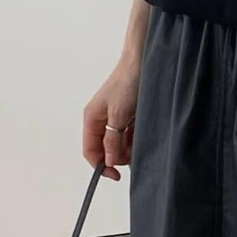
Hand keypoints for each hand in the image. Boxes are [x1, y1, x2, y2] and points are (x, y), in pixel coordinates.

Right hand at [82, 58, 140, 181]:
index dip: (101, 166)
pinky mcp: (129, 115)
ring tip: (143, 137)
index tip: (116, 175)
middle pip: (106, 149)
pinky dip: (137, 138)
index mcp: (92, 119)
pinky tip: (146, 131)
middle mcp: (101, 120)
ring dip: (131, 147)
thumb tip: (108, 161)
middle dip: (120, 156)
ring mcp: (115, 117)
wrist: (144, 61)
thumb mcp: (119, 115)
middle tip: (136, 153)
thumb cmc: (128, 83)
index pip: (90, 151)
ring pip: (120, 143)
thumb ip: (112, 140)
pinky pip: (130, 134)